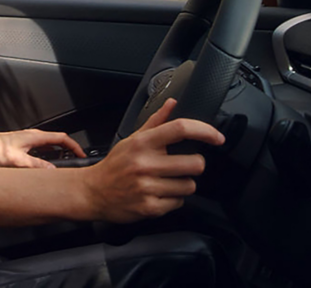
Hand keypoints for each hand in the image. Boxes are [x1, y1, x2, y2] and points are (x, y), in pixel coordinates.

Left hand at [0, 129, 85, 168]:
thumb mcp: (17, 160)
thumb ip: (36, 166)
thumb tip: (53, 171)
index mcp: (35, 136)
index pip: (62, 137)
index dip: (74, 146)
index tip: (82, 154)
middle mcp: (33, 135)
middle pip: (58, 140)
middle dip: (70, 149)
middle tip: (77, 160)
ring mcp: (29, 139)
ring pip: (50, 144)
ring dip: (60, 152)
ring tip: (66, 163)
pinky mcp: (24, 144)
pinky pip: (43, 147)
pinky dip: (50, 154)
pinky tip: (47, 164)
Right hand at [80, 98, 224, 222]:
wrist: (94, 191)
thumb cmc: (116, 164)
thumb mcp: (132, 138)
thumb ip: (155, 121)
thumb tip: (172, 103)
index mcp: (142, 142)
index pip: (179, 129)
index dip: (204, 131)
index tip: (217, 137)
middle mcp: (145, 163)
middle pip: (195, 163)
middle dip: (194, 165)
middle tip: (182, 165)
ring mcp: (148, 186)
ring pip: (190, 185)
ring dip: (183, 183)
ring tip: (167, 180)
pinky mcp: (151, 207)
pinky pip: (179, 202)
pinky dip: (173, 199)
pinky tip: (159, 193)